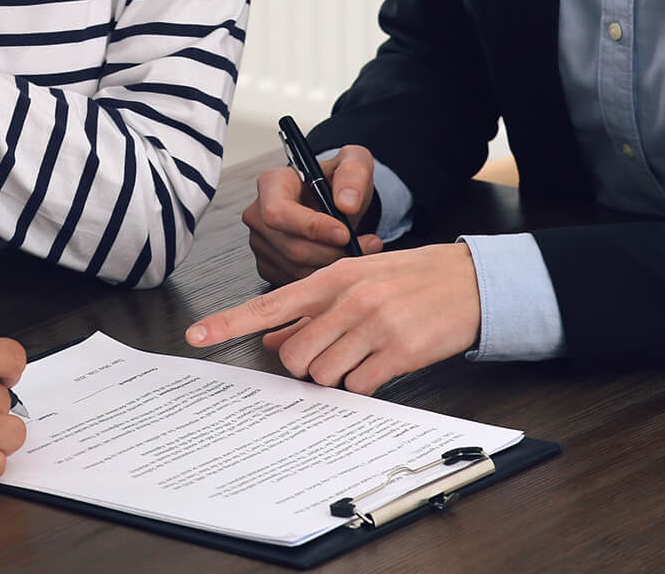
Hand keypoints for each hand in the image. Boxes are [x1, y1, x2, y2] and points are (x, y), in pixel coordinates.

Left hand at [186, 243, 480, 394]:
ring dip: (338, 376)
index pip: (268, 304)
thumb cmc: (407, 281)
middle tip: (332, 354)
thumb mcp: (354, 283)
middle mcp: (347, 299)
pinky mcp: (399, 351)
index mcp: (330, 278)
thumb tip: (271, 339)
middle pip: (295, 356)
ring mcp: (373, 326)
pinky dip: (364, 384)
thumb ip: (311, 311)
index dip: (228, 323)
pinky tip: (382, 363)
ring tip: (364, 353)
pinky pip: (360, 386)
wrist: (467, 281)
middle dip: (306, 366)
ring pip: (325, 375)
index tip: (196, 336)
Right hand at [243, 147, 382, 283]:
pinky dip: (323, 277)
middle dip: (332, 251)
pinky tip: (339, 259)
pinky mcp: (268, 265)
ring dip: (332, 266)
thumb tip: (347, 203)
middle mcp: (258, 213)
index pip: (278, 212)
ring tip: (358, 250)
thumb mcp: (353, 163)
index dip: (311, 227)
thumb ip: (353, 174)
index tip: (344, 232)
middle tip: (363, 244)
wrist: (335, 201)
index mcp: (272, 183)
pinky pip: (296, 281)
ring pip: (296, 268)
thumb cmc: (337, 181)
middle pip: (290, 246)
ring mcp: (261, 242)